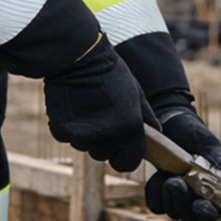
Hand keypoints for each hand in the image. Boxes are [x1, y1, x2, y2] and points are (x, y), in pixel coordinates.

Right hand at [43, 40, 146, 171]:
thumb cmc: (110, 72)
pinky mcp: (62, 131)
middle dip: (103, 142)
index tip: (120, 146)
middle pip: (104, 155)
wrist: (78, 57)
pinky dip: (69, 126)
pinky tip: (73, 107)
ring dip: (86, 134)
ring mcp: (83, 135)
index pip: (128, 163)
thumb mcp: (136, 92)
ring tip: (87, 108)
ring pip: (85, 146)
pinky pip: (68, 137)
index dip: (124, 155)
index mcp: (129, 129)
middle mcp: (107, 136)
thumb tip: (158, 133)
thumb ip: (147, 117)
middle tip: (101, 117)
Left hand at [144, 106, 220, 220]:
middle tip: (176, 181)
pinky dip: (155, 191)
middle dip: (182, 200)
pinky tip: (158, 176)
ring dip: (169, 195)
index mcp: (213, 192)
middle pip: (188, 216)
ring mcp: (175, 198)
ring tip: (168, 175)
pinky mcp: (159, 193)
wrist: (171, 124)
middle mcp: (194, 199)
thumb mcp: (210, 148)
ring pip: (170, 211)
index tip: (200, 204)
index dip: (206, 213)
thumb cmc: (195, 136)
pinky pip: (155, 204)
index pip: (211, 213)